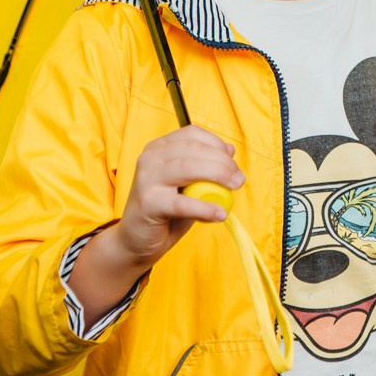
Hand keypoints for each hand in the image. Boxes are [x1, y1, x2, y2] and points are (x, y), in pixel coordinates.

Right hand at [101, 124, 244, 272]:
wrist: (136, 241)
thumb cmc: (165, 211)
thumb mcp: (188, 184)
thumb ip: (204, 166)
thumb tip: (230, 150)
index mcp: (158, 148)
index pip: (192, 134)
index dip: (217, 144)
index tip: (233, 160)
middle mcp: (149, 158)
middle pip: (193, 149)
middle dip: (222, 162)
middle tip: (239, 179)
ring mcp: (146, 179)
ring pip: (188, 169)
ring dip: (217, 177)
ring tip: (233, 190)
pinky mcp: (148, 203)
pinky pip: (183, 203)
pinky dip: (205, 207)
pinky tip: (219, 214)